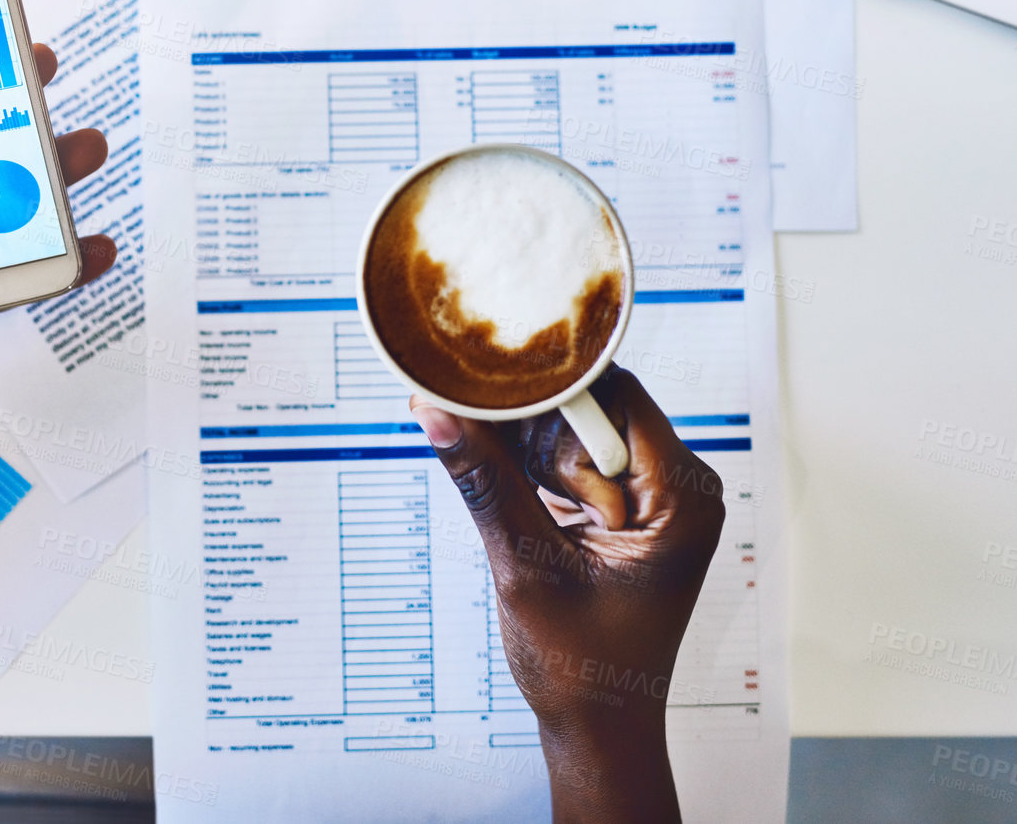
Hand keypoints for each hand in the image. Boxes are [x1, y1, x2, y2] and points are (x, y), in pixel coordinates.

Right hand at [410, 364, 725, 822]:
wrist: (598, 729)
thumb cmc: (582, 668)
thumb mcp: (525, 567)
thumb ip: (485, 482)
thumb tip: (438, 413)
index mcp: (683, 499)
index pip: (619, 394)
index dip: (552, 390)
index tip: (490, 394)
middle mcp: (681, 490)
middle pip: (596, 409)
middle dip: (540, 437)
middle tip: (518, 489)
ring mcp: (658, 501)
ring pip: (578, 434)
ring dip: (536, 462)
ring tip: (535, 526)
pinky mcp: (630, 513)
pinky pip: (578, 464)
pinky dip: (541, 479)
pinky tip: (529, 515)